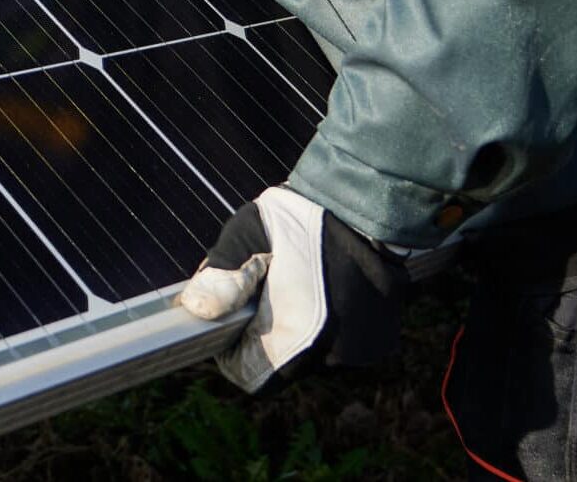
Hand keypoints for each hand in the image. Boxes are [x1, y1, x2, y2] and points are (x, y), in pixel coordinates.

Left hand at [178, 186, 406, 392]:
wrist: (375, 201)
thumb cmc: (307, 213)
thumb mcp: (252, 232)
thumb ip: (222, 273)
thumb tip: (196, 309)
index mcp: (294, 335)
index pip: (250, 375)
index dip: (234, 350)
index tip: (234, 317)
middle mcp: (330, 355)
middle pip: (283, 361)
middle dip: (271, 328)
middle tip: (272, 282)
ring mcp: (359, 352)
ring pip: (314, 351)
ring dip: (304, 324)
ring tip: (304, 276)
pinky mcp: (380, 342)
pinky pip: (343, 341)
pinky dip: (334, 320)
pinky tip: (333, 282)